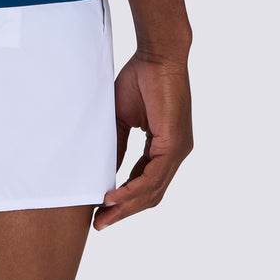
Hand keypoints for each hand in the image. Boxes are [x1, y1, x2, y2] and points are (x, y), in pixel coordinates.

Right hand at [93, 49, 192, 230]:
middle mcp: (175, 153)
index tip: (102, 208)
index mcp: (165, 146)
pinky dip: (133, 189)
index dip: (125, 197)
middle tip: (101, 223)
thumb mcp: (123, 118)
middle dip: (124, 210)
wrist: (157, 56)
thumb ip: (117, 144)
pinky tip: (114, 196)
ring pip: (153, 190)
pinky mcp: (174, 144)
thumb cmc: (141, 79)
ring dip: (126, 205)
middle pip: (151, 193)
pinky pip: (153, 176)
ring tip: (104, 215)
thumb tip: (106, 170)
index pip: (145, 181)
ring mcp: (178, 150)